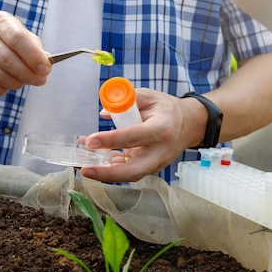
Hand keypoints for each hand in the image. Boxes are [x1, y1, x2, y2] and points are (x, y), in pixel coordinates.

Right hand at [0, 10, 51, 96]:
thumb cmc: (5, 43)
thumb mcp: (22, 37)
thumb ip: (36, 49)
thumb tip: (46, 64)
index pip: (16, 37)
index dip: (33, 55)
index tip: (45, 69)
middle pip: (6, 58)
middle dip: (27, 73)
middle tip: (39, 80)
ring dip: (16, 83)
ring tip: (22, 82)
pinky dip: (3, 90)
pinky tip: (7, 85)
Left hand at [80, 89, 201, 182]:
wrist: (189, 125)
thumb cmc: (166, 109)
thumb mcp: (149, 96)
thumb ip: (126, 101)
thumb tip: (104, 113)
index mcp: (161, 129)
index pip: (134, 136)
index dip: (111, 140)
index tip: (91, 141)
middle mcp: (160, 151)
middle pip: (134, 170)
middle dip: (108, 173)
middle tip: (86, 170)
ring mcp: (157, 163)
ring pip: (130, 174)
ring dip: (106, 173)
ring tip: (83, 166)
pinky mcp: (150, 168)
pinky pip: (128, 171)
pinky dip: (111, 168)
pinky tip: (95, 161)